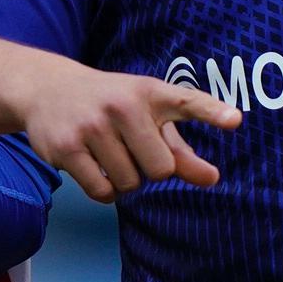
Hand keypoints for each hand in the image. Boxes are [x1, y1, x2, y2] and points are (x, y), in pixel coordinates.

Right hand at [19, 58, 240, 201]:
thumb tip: (212, 179)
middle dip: (151, 170)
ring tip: (111, 154)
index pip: (188, 102)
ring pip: (130, 184)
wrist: (48, 89)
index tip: (234, 120)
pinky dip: (105, 191)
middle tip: (132, 149)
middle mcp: (123, 105)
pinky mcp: (68, 148)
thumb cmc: (113, 107)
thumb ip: (182, 151)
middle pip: (161, 170)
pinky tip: (95, 168)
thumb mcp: (148, 118)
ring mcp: (93, 126)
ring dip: (125, 180)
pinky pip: (103, 192)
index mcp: (151, 93)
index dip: (212, 112)